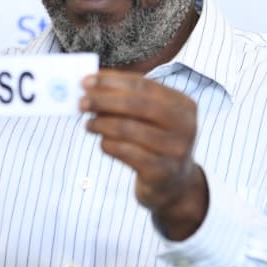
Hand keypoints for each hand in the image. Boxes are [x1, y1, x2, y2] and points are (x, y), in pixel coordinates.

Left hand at [80, 71, 208, 240]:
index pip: (143, 86)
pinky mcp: (161, 172)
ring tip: (89, 124)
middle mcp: (185, 125)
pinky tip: (102, 143)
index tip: (86, 81)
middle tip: (81, 102)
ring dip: (102, 124)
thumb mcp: (151, 118)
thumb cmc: (156, 143)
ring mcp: (175, 150)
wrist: (174, 185)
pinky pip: (126, 152)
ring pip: (129, 129)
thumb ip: (127, 100)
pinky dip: (108, 145)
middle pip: (138, 105)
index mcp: (183, 105)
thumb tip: (91, 86)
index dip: (112, 81)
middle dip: (104, 101)